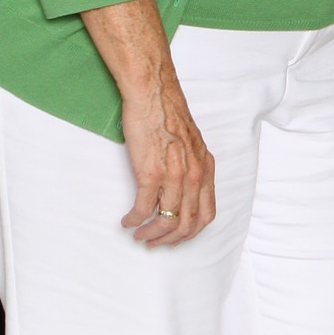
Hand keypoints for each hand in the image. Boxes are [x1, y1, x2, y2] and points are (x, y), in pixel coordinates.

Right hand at [81, 0, 215, 245]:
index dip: (190, 232)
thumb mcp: (191, 143)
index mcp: (206, 167)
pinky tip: (127, 220)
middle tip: (153, 242)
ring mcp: (174, 175)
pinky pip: (143, 208)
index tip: (175, 237)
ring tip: (139, 234)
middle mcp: (195, 174)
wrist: (153, 92)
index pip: (207, 214)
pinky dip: (134, 220)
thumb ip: (192, 167)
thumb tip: (184, 190)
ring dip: (151, 234)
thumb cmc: (168, 114)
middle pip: (188, 224)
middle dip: (169, 240)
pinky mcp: (151, 172)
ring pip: (167, 221)